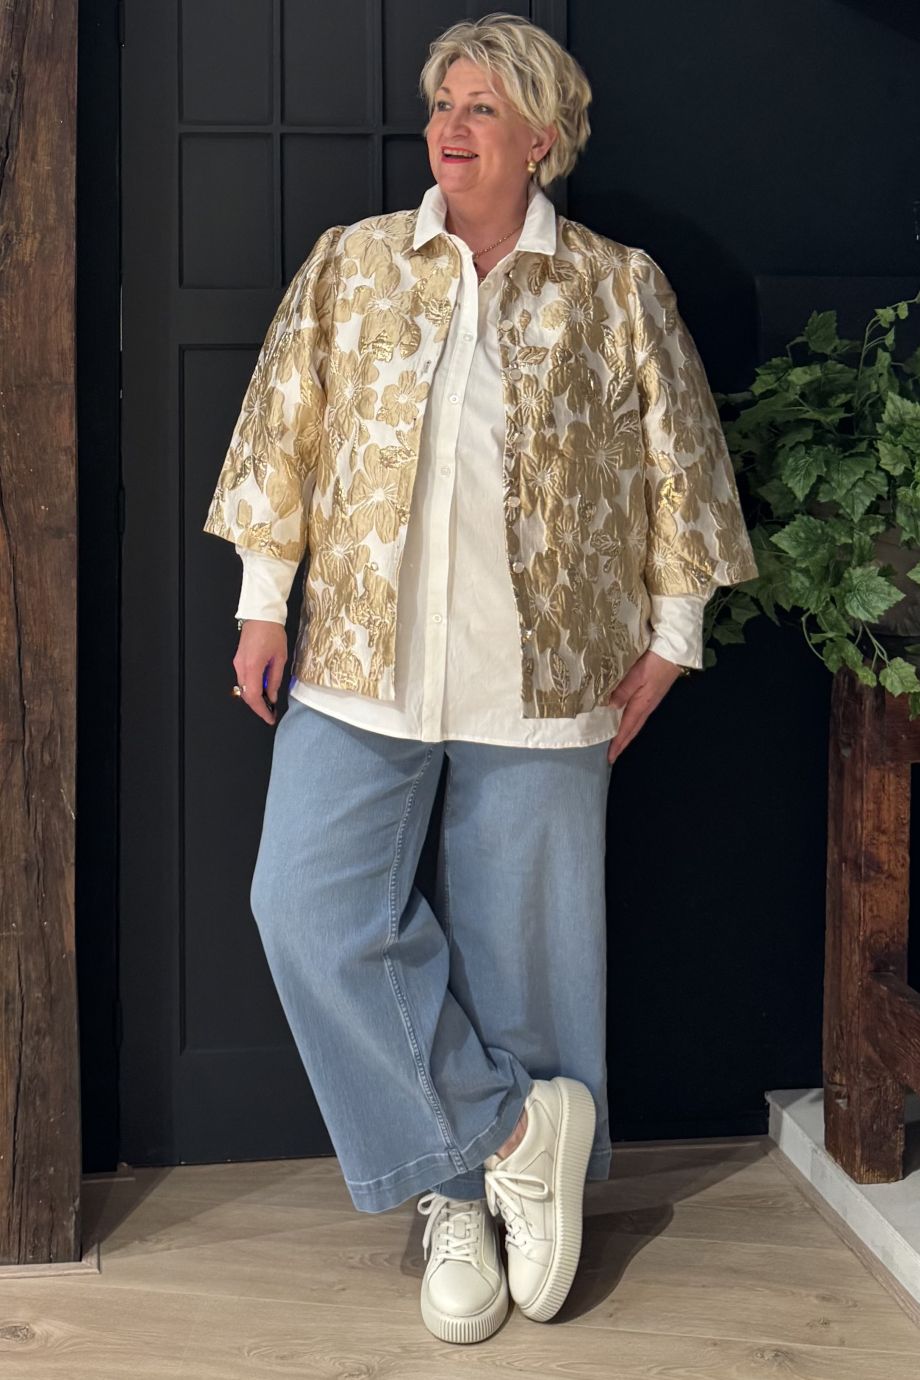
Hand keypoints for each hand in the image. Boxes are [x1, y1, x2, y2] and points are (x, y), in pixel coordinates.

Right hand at [232, 620, 288, 724]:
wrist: (261, 615)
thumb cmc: (272, 632)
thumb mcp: (280, 658)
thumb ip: (275, 679)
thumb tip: (272, 696)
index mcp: (252, 666)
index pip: (254, 696)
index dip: (261, 710)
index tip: (269, 718)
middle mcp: (241, 666)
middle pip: (246, 695)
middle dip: (258, 706)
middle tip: (270, 713)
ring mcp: (238, 663)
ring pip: (244, 688)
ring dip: (255, 697)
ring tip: (269, 701)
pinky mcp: (238, 660)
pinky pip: (244, 679)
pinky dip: (252, 687)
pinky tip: (263, 688)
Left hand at [605, 650, 685, 764]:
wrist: (674, 653)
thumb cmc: (655, 663)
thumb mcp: (636, 675)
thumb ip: (623, 690)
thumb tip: (611, 708)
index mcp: (641, 704)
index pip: (627, 728)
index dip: (618, 743)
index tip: (610, 758)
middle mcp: (646, 706)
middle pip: (632, 729)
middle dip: (623, 743)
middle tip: (613, 755)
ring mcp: (651, 701)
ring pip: (636, 723)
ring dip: (627, 734)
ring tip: (617, 742)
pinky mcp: (653, 695)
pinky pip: (639, 715)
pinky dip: (631, 723)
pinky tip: (626, 721)